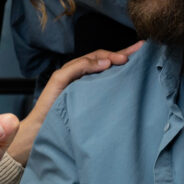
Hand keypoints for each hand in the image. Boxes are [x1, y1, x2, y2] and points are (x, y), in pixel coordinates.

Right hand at [7, 40, 143, 164]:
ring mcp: (67, 75)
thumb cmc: (65, 123)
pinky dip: (89, 65)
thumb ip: (104, 96)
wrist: (41, 132)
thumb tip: (124, 88)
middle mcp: (77, 73)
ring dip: (108, 57)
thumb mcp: (90, 109)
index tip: (143, 53)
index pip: (107, 63)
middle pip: (100, 56)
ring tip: (124, 59)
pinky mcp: (58, 79)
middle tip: (139, 51)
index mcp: (86, 79)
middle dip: (121, 52)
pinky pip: (75, 68)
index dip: (124, 56)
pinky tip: (104, 65)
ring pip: (89, 58)